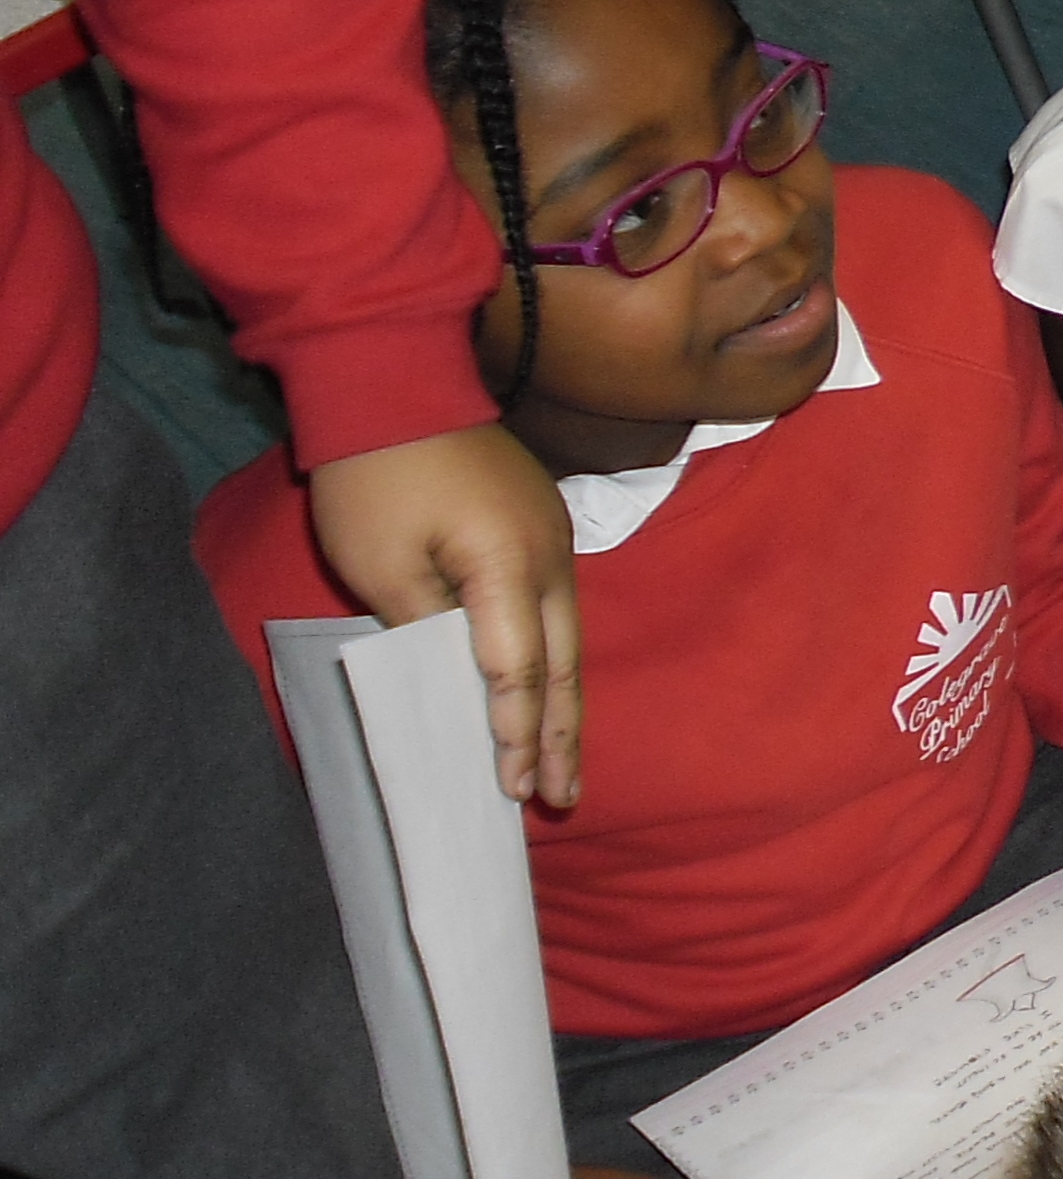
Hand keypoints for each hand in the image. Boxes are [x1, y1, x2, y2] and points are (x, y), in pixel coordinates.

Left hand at [309, 425, 582, 808]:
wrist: (397, 379)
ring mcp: (555, 540)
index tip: (512, 790)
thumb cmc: (377, 476)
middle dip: (560, 737)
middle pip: (564, 664)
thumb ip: (423, 628)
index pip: (516, 668)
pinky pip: (558, 613)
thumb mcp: (382, 564)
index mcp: (507, 566)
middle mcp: (550, 557)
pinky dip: (554, 663)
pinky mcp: (543, 529)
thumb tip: (452, 676)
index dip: (512, 732)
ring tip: (564, 765)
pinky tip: (547, 693)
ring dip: (564, 706)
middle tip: (563, 799)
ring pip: (569, 641)